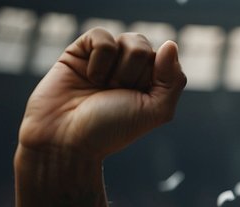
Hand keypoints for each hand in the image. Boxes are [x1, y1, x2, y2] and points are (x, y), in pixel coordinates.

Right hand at [18, 28, 185, 159]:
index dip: (154, 78)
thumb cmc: (111, 129)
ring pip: (128, 39)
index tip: (137, 98)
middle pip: (146, 47)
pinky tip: (88, 76)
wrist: (66, 137)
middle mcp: (128, 68)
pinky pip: (102, 36)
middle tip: (116, 94)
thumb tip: (171, 44)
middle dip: (133, 75)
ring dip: (117, 70)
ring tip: (101, 87)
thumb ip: (173, 81)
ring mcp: (105, 58)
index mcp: (149, 82)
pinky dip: (99, 60)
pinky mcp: (81, 49)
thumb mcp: (154, 112)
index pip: (166, 59)